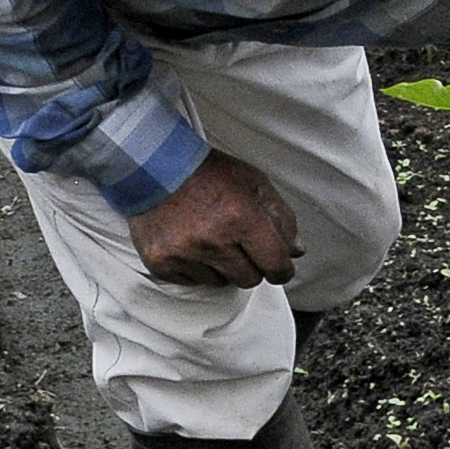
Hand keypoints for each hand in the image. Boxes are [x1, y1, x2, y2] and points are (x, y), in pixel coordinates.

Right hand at [132, 149, 302, 287]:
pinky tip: (190, 243)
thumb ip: (281, 218)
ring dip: (223, 267)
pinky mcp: (161, 262)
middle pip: (250, 279)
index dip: (282, 269)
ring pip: (221, 282)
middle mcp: (212, 239)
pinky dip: (196, 268)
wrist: (153, 166)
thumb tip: (296, 252)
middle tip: (239, 243)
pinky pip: (193, 282)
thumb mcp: (254, 183)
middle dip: (251, 265)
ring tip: (210, 238)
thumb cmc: (208, 173)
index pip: (275, 264)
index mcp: (241, 217)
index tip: (279, 267)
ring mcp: (184, 253)